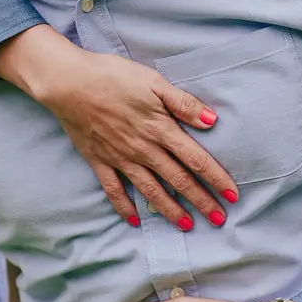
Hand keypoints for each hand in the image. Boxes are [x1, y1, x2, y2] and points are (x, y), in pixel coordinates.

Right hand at [0, 24, 238, 227]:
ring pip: (151, 190)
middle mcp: (144, 149)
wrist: (69, 83)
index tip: (233, 195)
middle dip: (201, 201)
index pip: (196, 159)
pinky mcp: (99, 161)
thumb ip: (183, 104)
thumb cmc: (114, 76)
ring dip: (171, 210)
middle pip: (178, 179)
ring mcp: (121, 158)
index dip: (216, 178)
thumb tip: (212, 121)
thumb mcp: (154, 82)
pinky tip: (135, 221)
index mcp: (161, 129)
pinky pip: (114, 190)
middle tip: (218, 220)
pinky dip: (125, 207)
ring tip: (187, 225)